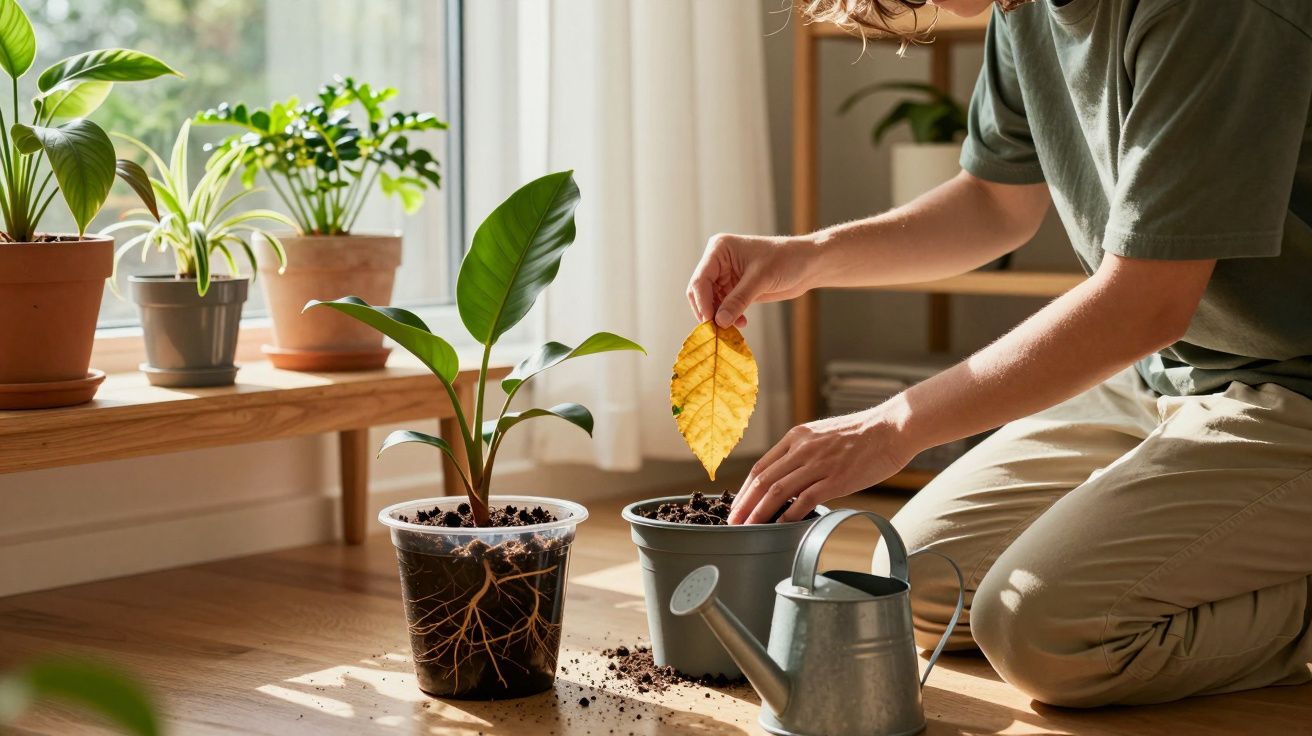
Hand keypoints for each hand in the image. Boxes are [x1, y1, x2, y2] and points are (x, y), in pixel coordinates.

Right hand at [686, 233, 815, 327]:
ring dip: (720, 317)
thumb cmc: (786, 260)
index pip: (700, 280)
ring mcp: (725, 276)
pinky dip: (728, 317)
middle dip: (709, 311)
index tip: (710, 323)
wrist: (807, 264)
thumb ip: (738, 300)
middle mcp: (718, 262)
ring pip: (711, 302)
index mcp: (719, 250)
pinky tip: (741, 323)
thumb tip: (719, 322)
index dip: (702, 303)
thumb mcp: (760, 280)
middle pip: (700, 292)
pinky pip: (723, 307)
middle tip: (718, 331)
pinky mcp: (735, 288)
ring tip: (732, 329)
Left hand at [730, 406, 917, 523]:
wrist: (891, 428)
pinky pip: (804, 499)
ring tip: (749, 528)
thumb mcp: (822, 435)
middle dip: (744, 504)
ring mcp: (818, 463)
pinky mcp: (836, 478)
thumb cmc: (861, 435)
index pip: (760, 466)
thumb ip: (804, 452)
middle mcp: (802, 448)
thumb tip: (790, 476)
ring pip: (778, 491)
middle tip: (733, 522)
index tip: (736, 506)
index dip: (744, 489)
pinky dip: (789, 515)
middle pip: (763, 480)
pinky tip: (781, 526)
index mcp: (796, 437)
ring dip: (760, 513)